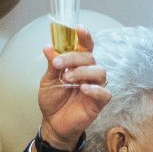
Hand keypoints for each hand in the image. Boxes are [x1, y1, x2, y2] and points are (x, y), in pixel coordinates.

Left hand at [37, 32, 108, 150]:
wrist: (53, 123)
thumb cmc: (53, 100)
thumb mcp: (48, 80)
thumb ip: (52, 64)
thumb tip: (49, 47)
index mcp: (77, 64)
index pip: (85, 47)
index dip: (85, 37)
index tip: (79, 29)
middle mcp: (88, 73)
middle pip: (89, 58)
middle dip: (73, 58)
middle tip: (58, 65)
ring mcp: (95, 87)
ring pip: (99, 72)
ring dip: (82, 72)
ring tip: (67, 79)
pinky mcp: (99, 102)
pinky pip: (104, 92)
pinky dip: (94, 89)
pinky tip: (83, 89)